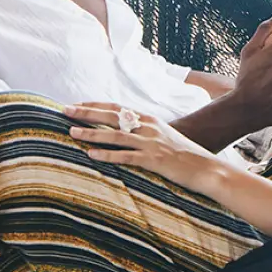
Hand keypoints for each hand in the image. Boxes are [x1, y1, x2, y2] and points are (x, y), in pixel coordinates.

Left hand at [63, 104, 224, 194]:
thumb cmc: (184, 154)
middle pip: (112, 116)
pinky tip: (92, 155)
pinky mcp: (153, 160)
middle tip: (65, 110)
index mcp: (150, 119)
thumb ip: (145, 131)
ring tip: (72, 131)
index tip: (77, 104)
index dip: (96, 105)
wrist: (206, 168)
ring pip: (115, 135)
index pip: (117, 107)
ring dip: (91, 133)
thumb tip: (126, 130)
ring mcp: (151, 143)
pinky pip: (126, 156)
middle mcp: (148, 127)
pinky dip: (107, 155)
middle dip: (87, 112)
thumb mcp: (164, 136)